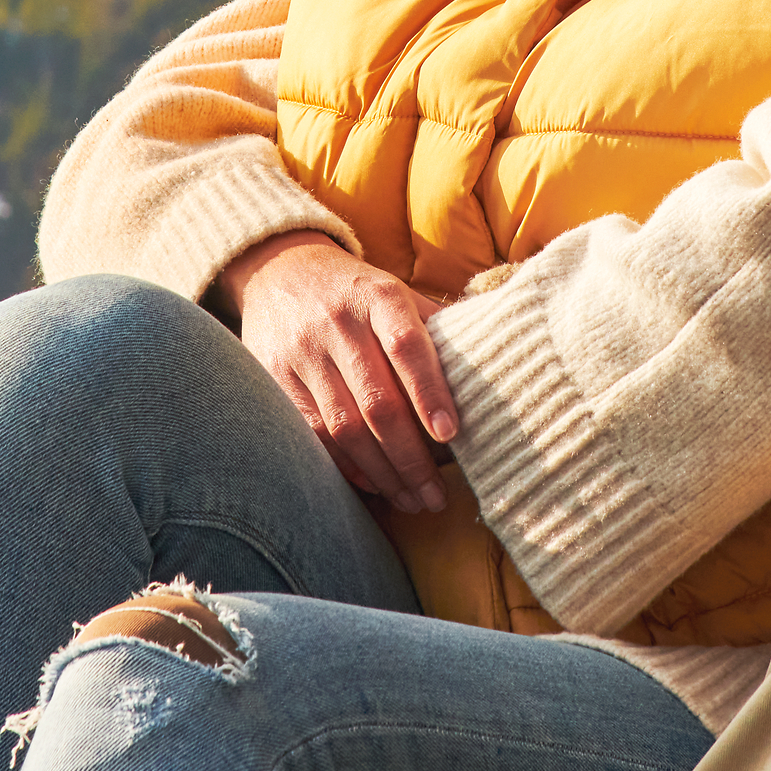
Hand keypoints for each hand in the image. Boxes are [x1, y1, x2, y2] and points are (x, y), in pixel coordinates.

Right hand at [215, 233, 460, 513]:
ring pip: (344, 427)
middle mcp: (338, 323)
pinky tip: (373, 485)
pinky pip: (313, 435)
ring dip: (382, 473)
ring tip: (411, 500)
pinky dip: (345, 467)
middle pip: (377, 401)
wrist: (279, 270)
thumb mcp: (398, 293)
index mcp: (379, 297)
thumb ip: (439, 328)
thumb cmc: (359, 294)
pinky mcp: (274, 378)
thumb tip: (497, 365)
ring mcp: (302, 353)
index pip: (407, 346)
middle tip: (436, 495)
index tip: (451, 433)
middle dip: (411, 457)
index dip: (430, 392)